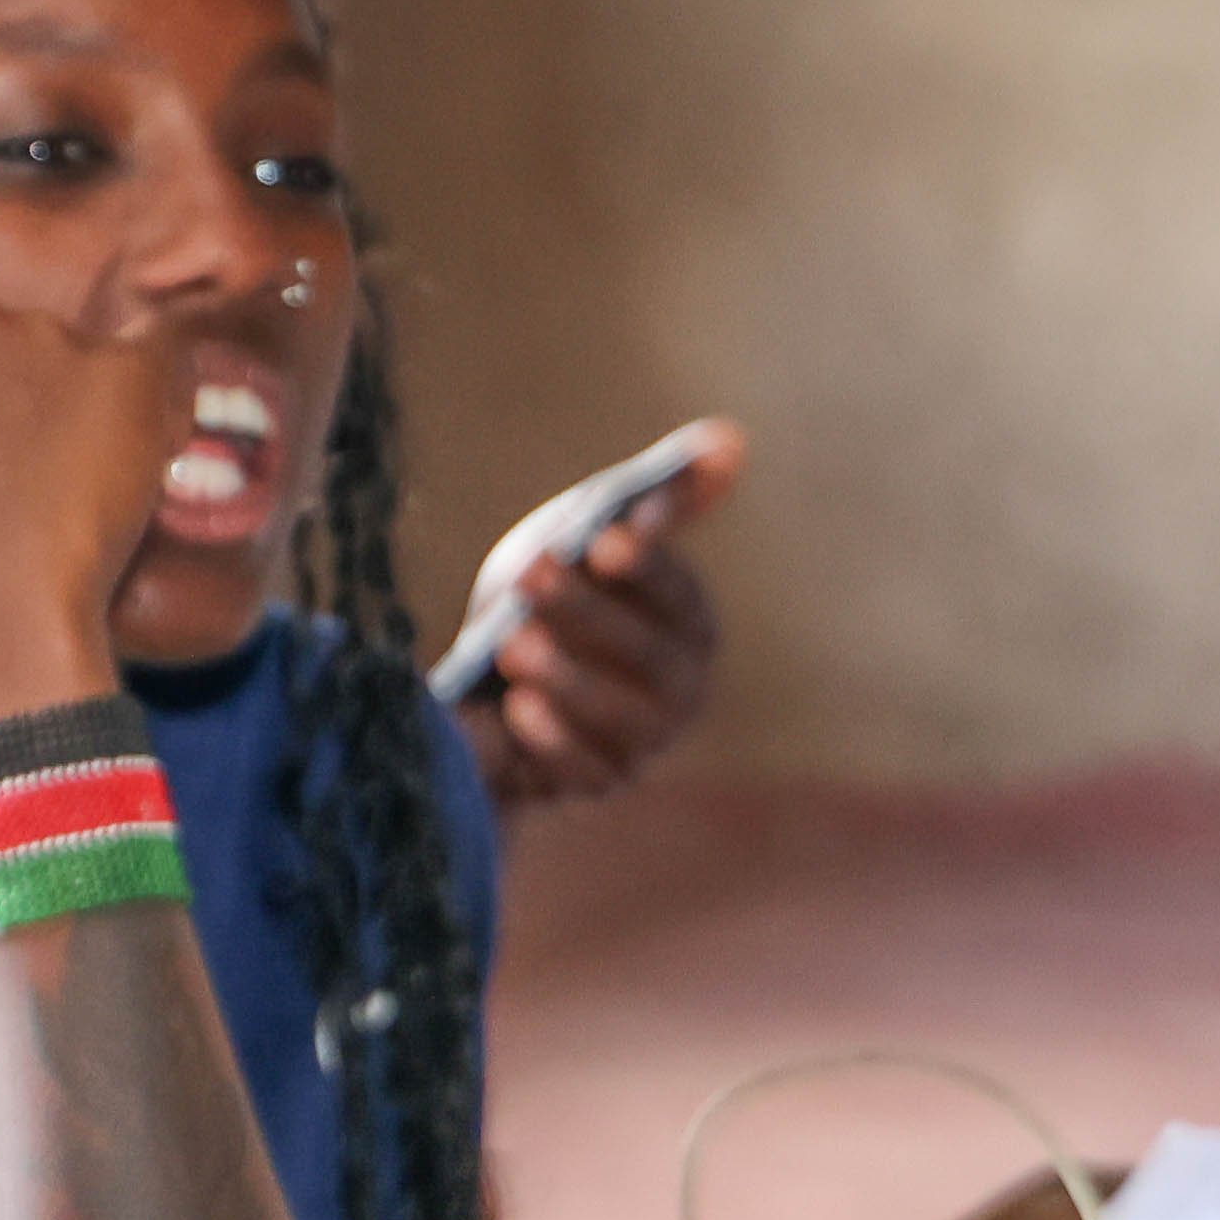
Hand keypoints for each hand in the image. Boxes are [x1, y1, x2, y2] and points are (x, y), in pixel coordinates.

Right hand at [0, 272, 200, 731]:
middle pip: (3, 331)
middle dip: (17, 385)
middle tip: (22, 468)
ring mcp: (40, 337)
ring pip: (77, 351)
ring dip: (80, 400)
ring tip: (75, 486)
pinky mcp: (120, 369)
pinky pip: (159, 354)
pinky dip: (159, 399)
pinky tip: (149, 449)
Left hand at [458, 418, 741, 804]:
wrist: (486, 678)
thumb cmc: (555, 592)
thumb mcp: (593, 529)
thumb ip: (660, 493)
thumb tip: (733, 438)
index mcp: (689, 621)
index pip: (677, 594)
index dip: (646, 567)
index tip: (602, 540)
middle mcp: (681, 686)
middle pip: (649, 656)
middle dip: (589, 614)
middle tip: (529, 574)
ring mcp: (642, 740)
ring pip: (624, 720)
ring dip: (569, 680)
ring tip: (513, 646)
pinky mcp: (596, 781)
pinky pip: (586, 772)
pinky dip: (555, 743)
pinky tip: (518, 710)